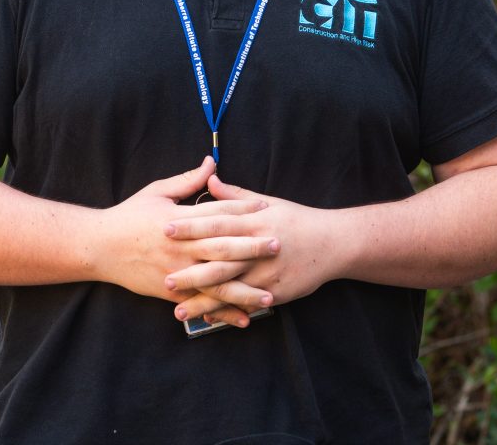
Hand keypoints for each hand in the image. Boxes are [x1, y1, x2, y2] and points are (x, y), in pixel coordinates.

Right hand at [93, 158, 275, 306]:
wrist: (100, 247)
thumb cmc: (130, 215)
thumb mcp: (157, 192)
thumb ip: (188, 181)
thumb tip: (212, 163)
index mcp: (178, 219)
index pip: (215, 213)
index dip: (242, 210)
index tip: (265, 208)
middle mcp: (179, 247)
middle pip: (221, 247)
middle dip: (251, 247)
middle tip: (277, 245)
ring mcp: (176, 272)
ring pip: (215, 282)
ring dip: (244, 290)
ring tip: (270, 296)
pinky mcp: (170, 293)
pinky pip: (201, 303)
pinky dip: (222, 312)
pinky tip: (244, 318)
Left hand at [163, 174, 339, 325]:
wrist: (332, 243)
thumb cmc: (295, 219)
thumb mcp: (266, 202)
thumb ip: (234, 196)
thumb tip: (210, 179)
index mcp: (252, 222)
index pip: (216, 222)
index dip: (190, 226)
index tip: (165, 228)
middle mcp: (256, 248)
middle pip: (219, 260)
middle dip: (190, 271)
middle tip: (164, 278)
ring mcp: (265, 274)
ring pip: (230, 289)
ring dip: (203, 301)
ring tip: (177, 309)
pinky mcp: (274, 292)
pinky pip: (245, 304)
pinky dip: (226, 312)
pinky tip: (207, 319)